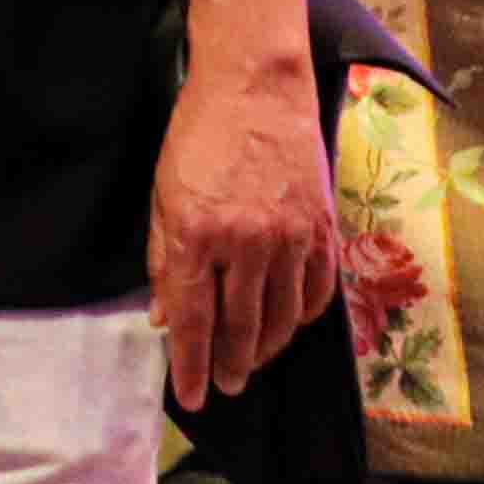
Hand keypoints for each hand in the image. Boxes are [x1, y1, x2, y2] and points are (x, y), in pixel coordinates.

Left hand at [148, 56, 336, 411]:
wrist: (256, 88)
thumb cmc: (197, 134)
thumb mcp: (162, 193)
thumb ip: (164, 258)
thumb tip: (164, 316)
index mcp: (198, 233)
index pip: (193, 317)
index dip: (190, 362)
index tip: (190, 395)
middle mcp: (247, 243)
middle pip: (240, 326)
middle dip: (229, 365)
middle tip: (223, 387)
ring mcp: (291, 238)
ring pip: (282, 317)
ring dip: (266, 349)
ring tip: (250, 366)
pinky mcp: (321, 229)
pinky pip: (316, 290)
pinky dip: (302, 317)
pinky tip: (288, 327)